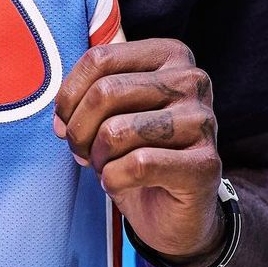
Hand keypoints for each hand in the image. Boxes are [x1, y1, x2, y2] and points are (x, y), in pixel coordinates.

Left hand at [53, 38, 223, 263]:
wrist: (173, 211)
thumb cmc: (136, 151)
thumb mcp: (109, 112)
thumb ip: (84, 97)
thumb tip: (60, 118)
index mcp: (169, 55)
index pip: (100, 58)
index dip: (69, 95)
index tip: (65, 121)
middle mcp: (192, 80)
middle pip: (105, 92)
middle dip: (78, 129)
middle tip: (80, 151)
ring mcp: (203, 120)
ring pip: (117, 130)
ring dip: (97, 157)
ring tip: (103, 166)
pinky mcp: (206, 163)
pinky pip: (138, 165)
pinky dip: (114, 179)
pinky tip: (119, 183)